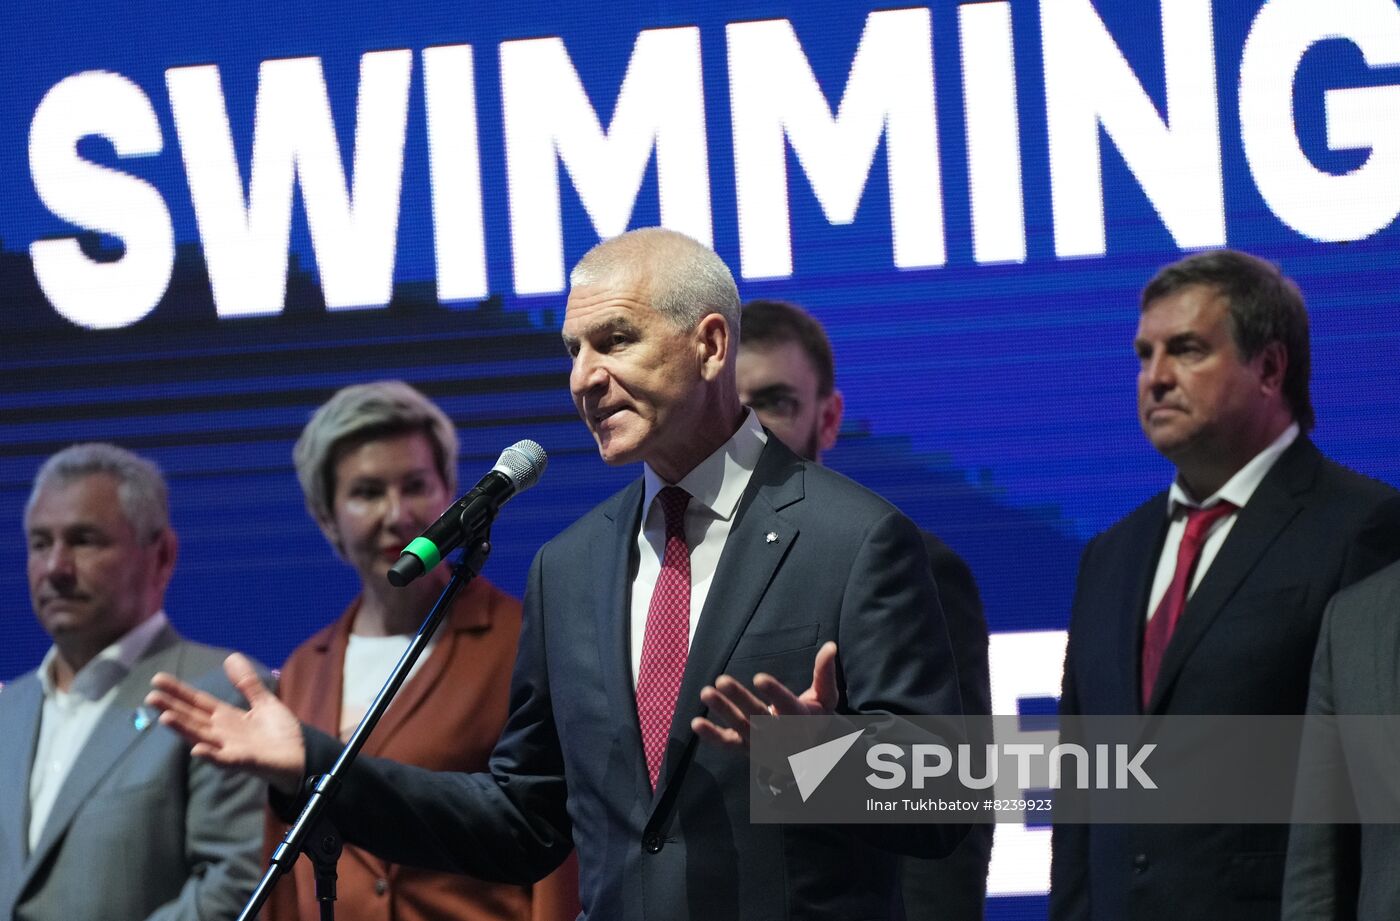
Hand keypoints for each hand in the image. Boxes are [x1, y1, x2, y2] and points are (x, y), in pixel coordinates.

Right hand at [146, 652, 304, 794]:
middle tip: (150, 697)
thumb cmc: (280, 734)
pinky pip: (224, 759)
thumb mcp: (264, 702)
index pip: (198, 702)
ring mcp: (230, 748)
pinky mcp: (244, 762)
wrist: (302, 758)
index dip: (179, 691)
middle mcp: (222, 733)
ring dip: (183, 728)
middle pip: (193, 718)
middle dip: (172, 708)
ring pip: (202, 736)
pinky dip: (210, 755)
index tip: (157, 679)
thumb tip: (231, 657)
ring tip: (164, 717)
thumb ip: (247, 683)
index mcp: (226, 717)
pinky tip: (196, 749)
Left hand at [692, 641, 838, 750]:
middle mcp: (780, 735)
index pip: (787, 705)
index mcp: (800, 719)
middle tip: (721, 680)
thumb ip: (824, 673)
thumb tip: (831, 646)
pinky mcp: (747, 749)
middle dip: (740, 699)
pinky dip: (712, 737)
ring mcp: (761, 744)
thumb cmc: (816, 718)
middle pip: (758, 716)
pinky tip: (695, 723)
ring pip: (740, 727)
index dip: (774, 692)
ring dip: (723, 711)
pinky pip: (728, 744)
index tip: (759, 677)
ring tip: (706, 692)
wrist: (810, 755)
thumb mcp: (826, 697)